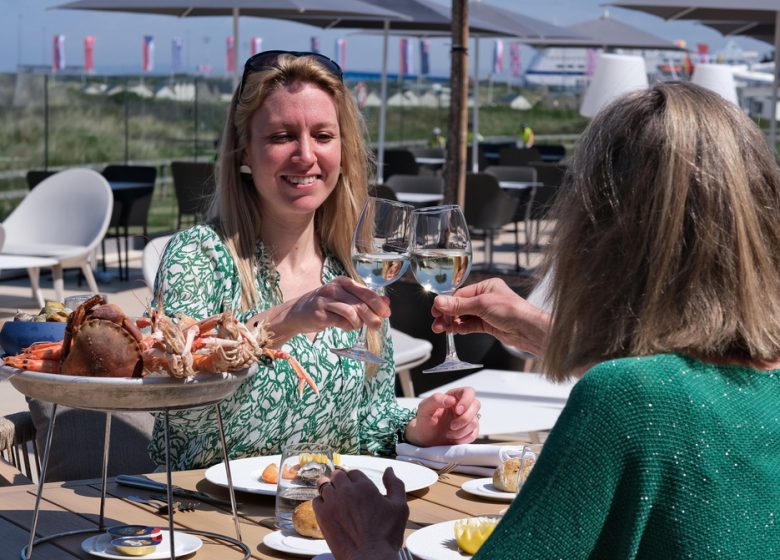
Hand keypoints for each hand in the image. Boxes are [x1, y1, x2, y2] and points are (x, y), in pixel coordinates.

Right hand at [248, 276, 389, 344]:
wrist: (297, 312)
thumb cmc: (325, 305)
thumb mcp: (345, 298)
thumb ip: (364, 300)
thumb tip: (387, 302)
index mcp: (343, 282)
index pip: (366, 291)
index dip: (378, 303)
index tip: (387, 313)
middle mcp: (334, 288)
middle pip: (360, 303)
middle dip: (372, 316)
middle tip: (377, 326)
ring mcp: (325, 300)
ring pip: (351, 312)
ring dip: (359, 323)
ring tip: (358, 327)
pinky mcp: (319, 314)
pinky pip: (340, 321)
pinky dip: (347, 327)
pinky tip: (347, 327)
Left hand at [313, 468, 407, 559]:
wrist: (370, 557)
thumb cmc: (386, 535)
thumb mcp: (400, 507)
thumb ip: (395, 485)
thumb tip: (389, 470)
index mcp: (365, 486)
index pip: (354, 472)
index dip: (354, 479)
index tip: (355, 487)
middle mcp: (346, 490)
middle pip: (337, 475)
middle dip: (341, 480)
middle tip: (344, 490)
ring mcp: (332, 502)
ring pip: (324, 484)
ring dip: (329, 488)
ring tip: (334, 497)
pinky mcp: (322, 515)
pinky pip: (316, 500)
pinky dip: (321, 502)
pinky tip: (328, 509)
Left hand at [403, 387, 480, 445]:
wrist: (425, 440)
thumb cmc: (424, 422)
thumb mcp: (424, 409)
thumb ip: (435, 400)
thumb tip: (451, 400)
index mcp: (453, 396)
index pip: (469, 391)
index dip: (467, 400)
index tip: (458, 411)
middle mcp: (463, 406)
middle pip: (476, 405)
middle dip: (465, 418)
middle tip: (451, 426)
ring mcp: (468, 419)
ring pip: (475, 422)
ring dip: (461, 430)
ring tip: (448, 433)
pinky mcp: (469, 432)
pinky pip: (474, 434)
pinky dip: (463, 438)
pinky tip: (453, 438)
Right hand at [431, 278, 549, 356]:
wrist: (529, 330)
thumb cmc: (512, 311)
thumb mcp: (482, 305)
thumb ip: (459, 305)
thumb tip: (440, 302)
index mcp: (486, 286)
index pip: (461, 294)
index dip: (447, 303)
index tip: (436, 310)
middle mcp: (486, 298)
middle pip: (461, 306)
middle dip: (448, 315)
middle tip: (437, 323)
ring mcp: (487, 312)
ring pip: (464, 317)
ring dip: (452, 323)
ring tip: (441, 329)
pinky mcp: (489, 325)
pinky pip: (470, 325)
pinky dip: (461, 328)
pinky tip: (453, 331)